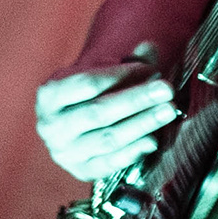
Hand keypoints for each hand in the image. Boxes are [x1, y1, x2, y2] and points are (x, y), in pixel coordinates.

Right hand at [36, 43, 175, 181]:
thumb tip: (150, 47)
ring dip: (142, 124)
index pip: (87, 83)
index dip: (121, 76)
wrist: (76, 124)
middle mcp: (51, 125)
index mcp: (49, 95)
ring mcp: (64, 151)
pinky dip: (133, 152)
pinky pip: (109, 163)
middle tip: (166, 89)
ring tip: (168, 111)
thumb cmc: (92, 93)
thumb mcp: (104, 72)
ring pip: (107, 138)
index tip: (150, 69)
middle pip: (99, 112)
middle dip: (137, 100)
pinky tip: (153, 140)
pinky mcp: (81, 171)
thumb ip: (129, 62)